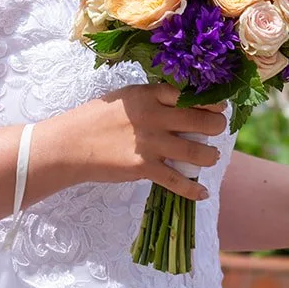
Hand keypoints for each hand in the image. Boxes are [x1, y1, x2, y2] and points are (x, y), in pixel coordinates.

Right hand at [38, 83, 226, 201]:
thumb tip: (184, 103)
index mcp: (149, 95)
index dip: (211, 102)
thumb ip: (154, 99)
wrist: (69, 145)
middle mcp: (154, 117)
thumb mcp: (126, 97)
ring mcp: (149, 144)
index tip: (219, 107)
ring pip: (196, 151)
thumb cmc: (96, 118)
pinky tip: (202, 192)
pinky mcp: (143, 168)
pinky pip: (177, 181)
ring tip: (211, 157)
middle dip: (217, 127)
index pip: (191, 95)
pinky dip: (193, 189)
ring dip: (210, 156)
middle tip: (217, 130)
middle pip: (201, 121)